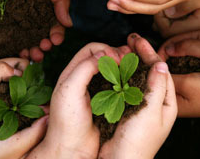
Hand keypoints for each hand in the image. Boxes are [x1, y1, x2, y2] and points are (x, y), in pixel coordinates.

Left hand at [0, 58, 27, 141]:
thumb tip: (20, 72)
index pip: (19, 62)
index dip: (28, 68)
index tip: (33, 79)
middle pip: (22, 76)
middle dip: (30, 81)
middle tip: (36, 92)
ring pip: (20, 90)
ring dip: (26, 95)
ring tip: (32, 102)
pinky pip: (15, 103)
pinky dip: (21, 105)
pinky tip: (25, 110)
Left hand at [28, 43, 131, 158]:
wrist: (71, 148)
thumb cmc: (66, 121)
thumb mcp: (70, 90)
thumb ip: (84, 68)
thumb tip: (103, 55)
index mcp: (72, 73)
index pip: (91, 50)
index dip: (105, 50)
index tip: (116, 58)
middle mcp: (84, 80)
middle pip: (103, 58)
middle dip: (117, 55)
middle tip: (129, 60)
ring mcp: (95, 92)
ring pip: (112, 72)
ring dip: (123, 68)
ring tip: (133, 70)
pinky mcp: (106, 104)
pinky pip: (117, 88)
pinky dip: (126, 83)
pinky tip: (132, 85)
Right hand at [99, 35, 176, 158]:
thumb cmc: (138, 142)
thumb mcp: (151, 111)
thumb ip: (157, 87)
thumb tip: (161, 63)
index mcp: (168, 105)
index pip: (162, 72)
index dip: (151, 54)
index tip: (139, 40)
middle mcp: (156, 105)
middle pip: (150, 73)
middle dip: (141, 55)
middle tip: (130, 39)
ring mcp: (142, 108)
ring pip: (138, 79)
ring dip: (130, 63)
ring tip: (121, 49)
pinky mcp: (127, 112)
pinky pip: (126, 89)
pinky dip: (121, 76)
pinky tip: (114, 68)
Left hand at [154, 0, 199, 37]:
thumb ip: (187, 4)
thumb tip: (166, 11)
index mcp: (194, 29)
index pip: (165, 30)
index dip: (157, 14)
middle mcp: (191, 34)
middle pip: (163, 30)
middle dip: (157, 13)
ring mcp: (192, 32)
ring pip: (168, 26)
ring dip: (162, 13)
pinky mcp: (193, 26)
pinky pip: (175, 23)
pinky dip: (169, 12)